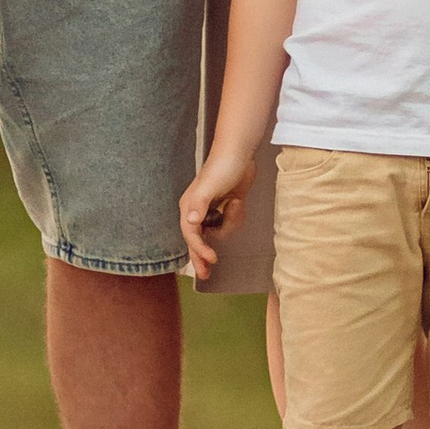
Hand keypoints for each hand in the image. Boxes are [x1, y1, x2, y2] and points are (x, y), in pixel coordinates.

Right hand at [179, 146, 256, 279]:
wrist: (240, 153)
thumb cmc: (222, 166)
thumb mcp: (208, 187)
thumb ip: (198, 205)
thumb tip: (189, 222)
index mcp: (189, 206)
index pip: (191, 235)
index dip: (199, 250)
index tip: (212, 259)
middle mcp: (198, 210)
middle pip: (198, 240)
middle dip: (202, 256)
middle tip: (206, 275)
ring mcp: (212, 209)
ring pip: (218, 232)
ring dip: (230, 223)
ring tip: (236, 205)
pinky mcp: (225, 207)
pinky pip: (229, 223)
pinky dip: (236, 217)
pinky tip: (238, 203)